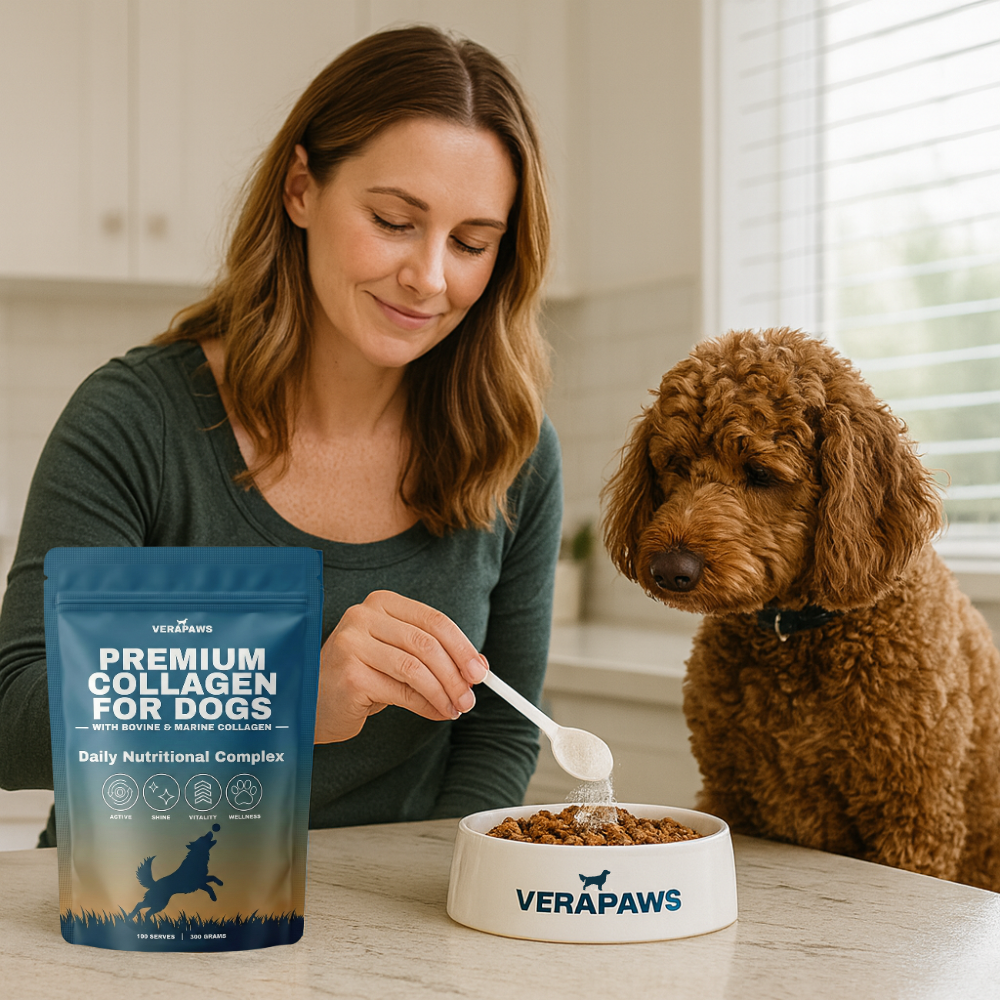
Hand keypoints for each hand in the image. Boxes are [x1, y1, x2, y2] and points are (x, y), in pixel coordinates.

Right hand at [314, 590, 488, 742]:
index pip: (433, 620)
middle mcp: (363, 617)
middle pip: (427, 643)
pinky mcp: (351, 675)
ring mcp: (352, 644)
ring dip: (443, 692)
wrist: (313, 701)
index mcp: (381, 602)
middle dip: (456, 674)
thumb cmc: (361, 675)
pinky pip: (402, 692)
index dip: (462, 646)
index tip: (480, 671)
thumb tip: (478, 667)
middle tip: (470, 697)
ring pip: (416, 668)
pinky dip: (426, 705)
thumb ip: (434, 655)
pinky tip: (435, 712)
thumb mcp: (399, 656)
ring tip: (455, 708)